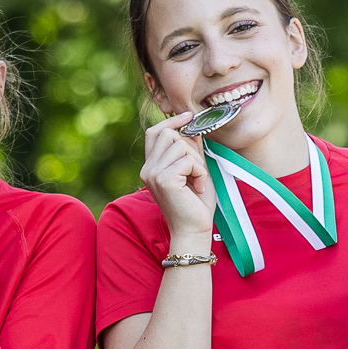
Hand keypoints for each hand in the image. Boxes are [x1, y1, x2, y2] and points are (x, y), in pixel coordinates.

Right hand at [140, 115, 215, 245]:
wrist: (193, 231)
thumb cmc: (195, 204)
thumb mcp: (194, 170)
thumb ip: (191, 149)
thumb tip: (192, 126)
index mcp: (151, 166)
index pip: (154, 132)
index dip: (172, 121)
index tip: (190, 117)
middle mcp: (147, 168)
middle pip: (169, 133)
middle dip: (190, 147)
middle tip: (198, 170)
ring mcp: (153, 173)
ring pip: (180, 145)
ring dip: (197, 162)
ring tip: (198, 180)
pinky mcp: (163, 179)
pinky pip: (188, 160)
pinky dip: (200, 172)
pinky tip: (198, 187)